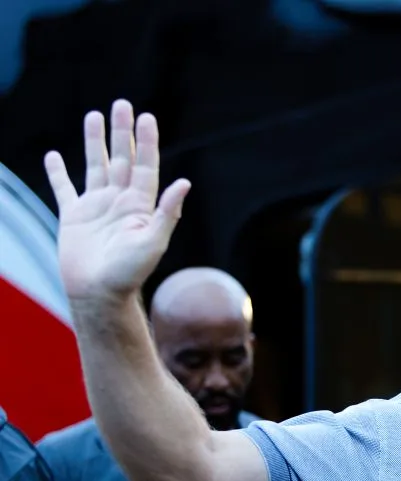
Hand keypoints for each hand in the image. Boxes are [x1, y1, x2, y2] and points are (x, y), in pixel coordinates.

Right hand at [44, 99, 190, 301]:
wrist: (100, 294)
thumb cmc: (130, 273)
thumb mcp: (154, 242)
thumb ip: (167, 212)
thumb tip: (184, 183)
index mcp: (140, 205)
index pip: (146, 166)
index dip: (147, 142)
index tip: (147, 117)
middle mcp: (120, 202)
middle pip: (122, 159)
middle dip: (122, 133)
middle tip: (122, 104)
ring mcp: (96, 207)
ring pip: (95, 166)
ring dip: (95, 142)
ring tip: (94, 116)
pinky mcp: (73, 217)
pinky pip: (64, 189)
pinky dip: (58, 173)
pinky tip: (54, 156)